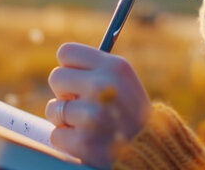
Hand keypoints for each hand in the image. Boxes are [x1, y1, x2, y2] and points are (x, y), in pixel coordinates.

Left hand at [45, 43, 150, 168]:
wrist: (150, 152)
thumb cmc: (130, 114)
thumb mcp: (124, 81)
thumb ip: (95, 70)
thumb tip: (62, 65)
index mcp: (115, 67)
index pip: (66, 52)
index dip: (69, 68)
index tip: (78, 79)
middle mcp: (103, 87)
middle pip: (55, 77)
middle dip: (64, 93)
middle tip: (83, 104)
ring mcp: (93, 116)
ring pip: (53, 108)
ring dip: (65, 120)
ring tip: (88, 125)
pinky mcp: (84, 143)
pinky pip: (56, 135)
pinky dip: (67, 141)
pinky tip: (87, 141)